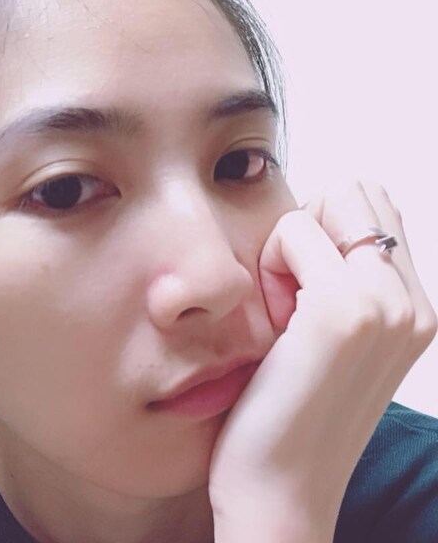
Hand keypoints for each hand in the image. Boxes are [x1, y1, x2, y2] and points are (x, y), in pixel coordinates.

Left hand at [208, 179, 436, 540]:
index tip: (301, 285)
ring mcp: (385, 305)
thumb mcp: (331, 340)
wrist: (281, 491)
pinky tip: (274, 323)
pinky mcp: (342, 312)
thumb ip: (344, 280)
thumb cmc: (290, 412)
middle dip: (312, 227)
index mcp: (414, 307)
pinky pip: (294, 231)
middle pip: (356, 191)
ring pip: (327, 203)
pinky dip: (270, 266)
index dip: (323, 229)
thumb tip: (321, 217)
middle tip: (291, 292)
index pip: (375, 207)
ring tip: (284, 311)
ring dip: (290, 247)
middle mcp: (412, 302)